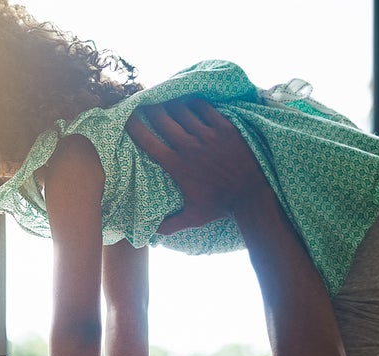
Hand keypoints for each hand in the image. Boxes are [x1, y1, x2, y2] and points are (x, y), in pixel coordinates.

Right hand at [125, 98, 276, 233]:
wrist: (253, 195)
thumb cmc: (221, 206)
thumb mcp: (193, 218)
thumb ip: (169, 225)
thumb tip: (149, 234)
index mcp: (176, 165)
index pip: (146, 139)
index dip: (133, 125)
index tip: (126, 117)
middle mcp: (189, 146)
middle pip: (161, 117)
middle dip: (150, 108)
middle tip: (144, 102)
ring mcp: (208, 135)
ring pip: (181, 109)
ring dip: (171, 103)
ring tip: (165, 98)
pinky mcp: (225, 127)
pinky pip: (204, 107)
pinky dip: (193, 102)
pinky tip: (188, 100)